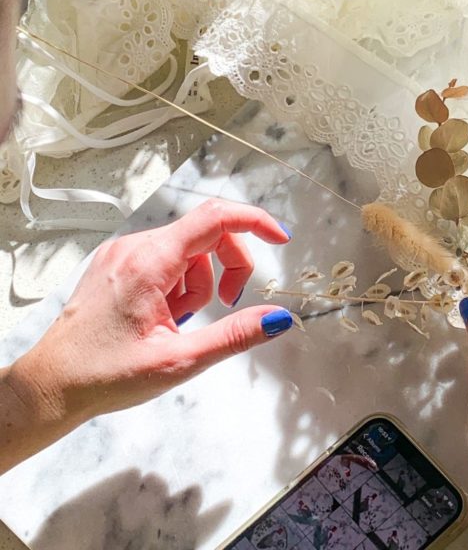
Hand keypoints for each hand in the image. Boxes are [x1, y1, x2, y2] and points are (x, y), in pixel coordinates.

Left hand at [0, 199, 293, 472]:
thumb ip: (234, 335)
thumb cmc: (103, 376)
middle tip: (229, 303)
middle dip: (229, 266)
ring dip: (201, 282)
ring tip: (181, 323)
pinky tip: (165, 317)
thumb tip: (277, 318)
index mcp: (148, 263)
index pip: (215, 218)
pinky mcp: (118, 265)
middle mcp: (134, 248)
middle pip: (207, 233)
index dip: (255, 222)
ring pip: (189, 250)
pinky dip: (180, 285)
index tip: (280, 239)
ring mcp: (123, 254)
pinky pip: (167, 260)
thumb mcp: (180, 361)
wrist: (50, 387)